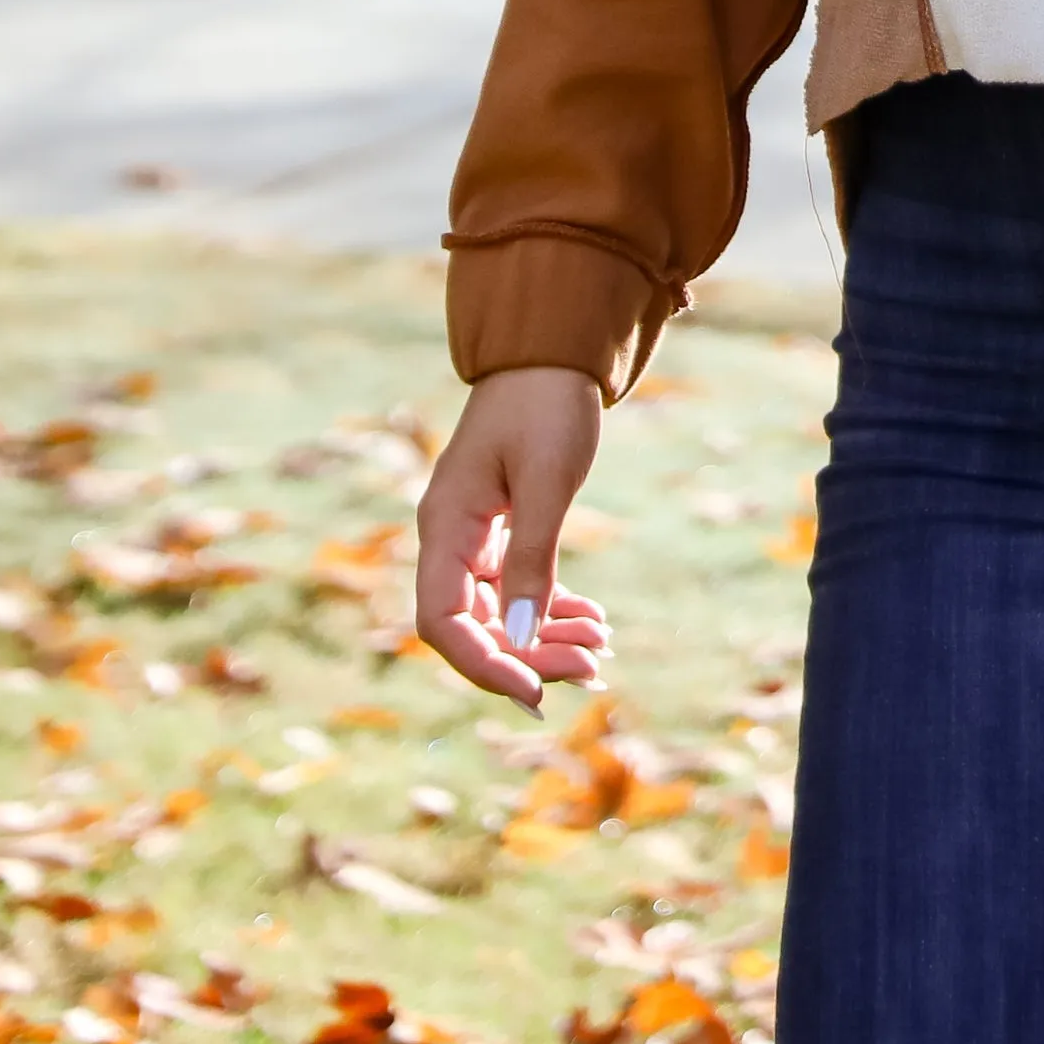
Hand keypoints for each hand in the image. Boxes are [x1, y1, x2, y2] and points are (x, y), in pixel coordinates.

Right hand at [414, 368, 610, 709]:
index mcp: (445, 525)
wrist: (553, 352)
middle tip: (592, 667)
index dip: (484, 665)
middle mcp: (449, 537)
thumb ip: (531, 561)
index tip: (536, 691)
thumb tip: (523, 640)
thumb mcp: (545, 483)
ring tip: (601, 648)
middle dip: (530, 655)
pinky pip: (516, 588)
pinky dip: (550, 609)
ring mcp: (473, 536)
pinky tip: (591, 621)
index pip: (442, 621)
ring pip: (499, 612)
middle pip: (474, 624)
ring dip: (545, 637)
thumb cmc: (546, 405)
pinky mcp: (500, 530)